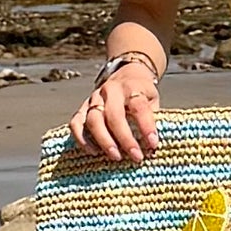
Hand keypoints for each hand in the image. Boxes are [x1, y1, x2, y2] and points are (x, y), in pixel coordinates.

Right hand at [70, 46, 162, 164]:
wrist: (126, 74)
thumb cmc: (142, 93)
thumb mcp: (153, 100)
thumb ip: (152, 119)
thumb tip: (151, 146)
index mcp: (132, 87)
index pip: (138, 106)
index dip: (146, 126)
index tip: (153, 144)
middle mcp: (111, 91)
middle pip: (113, 115)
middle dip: (125, 139)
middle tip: (136, 156)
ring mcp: (94, 98)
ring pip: (93, 119)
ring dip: (104, 141)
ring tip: (116, 157)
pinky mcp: (82, 107)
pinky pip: (76, 123)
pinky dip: (81, 138)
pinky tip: (93, 151)